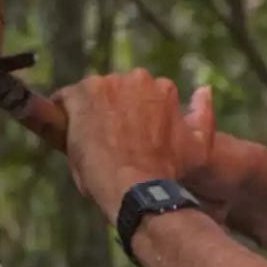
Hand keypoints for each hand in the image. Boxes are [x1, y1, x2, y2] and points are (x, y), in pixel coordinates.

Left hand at [55, 70, 218, 222]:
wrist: (138, 188)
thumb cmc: (169, 172)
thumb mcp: (198, 145)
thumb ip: (203, 115)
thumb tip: (204, 90)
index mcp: (163, 88)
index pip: (139, 94)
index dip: (130, 116)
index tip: (127, 136)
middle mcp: (136, 78)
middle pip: (114, 91)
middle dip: (109, 111)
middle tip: (107, 141)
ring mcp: (107, 85)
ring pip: (89, 95)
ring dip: (88, 113)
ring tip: (89, 143)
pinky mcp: (81, 96)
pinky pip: (63, 100)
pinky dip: (62, 115)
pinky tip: (67, 136)